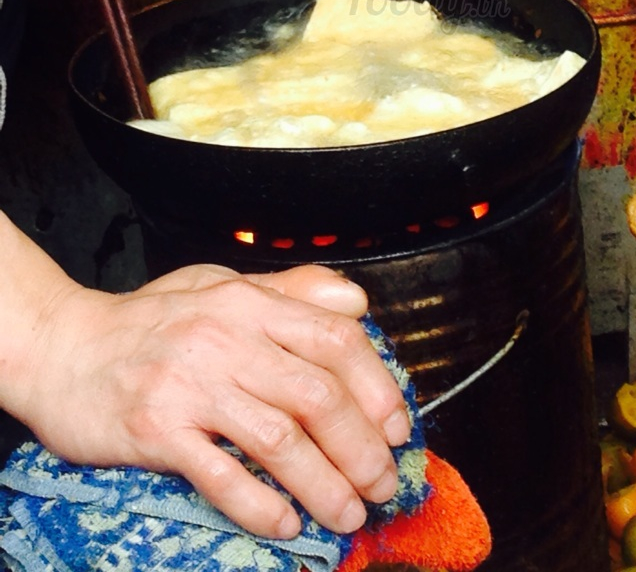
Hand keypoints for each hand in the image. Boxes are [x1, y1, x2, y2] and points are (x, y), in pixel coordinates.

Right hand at [14, 263, 410, 538]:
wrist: (64, 348)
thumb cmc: (149, 320)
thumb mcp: (222, 287)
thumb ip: (291, 292)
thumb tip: (357, 301)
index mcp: (248, 302)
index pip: (335, 339)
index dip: (377, 386)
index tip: (398, 426)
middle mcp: (224, 338)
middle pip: (318, 395)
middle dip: (361, 447)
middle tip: (381, 483)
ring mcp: (190, 384)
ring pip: (279, 439)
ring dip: (324, 484)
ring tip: (347, 513)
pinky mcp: (155, 430)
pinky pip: (219, 473)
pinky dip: (260, 504)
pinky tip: (285, 522)